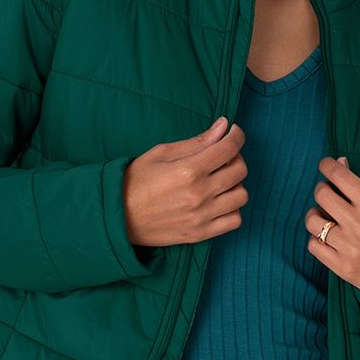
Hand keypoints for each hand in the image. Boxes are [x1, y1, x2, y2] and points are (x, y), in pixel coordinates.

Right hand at [123, 118, 249, 247]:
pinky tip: (219, 201)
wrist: (117, 216)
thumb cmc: (136, 181)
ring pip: (241, 195)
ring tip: (220, 180)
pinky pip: (234, 220)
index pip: (229, 148)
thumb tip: (222, 126)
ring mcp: (202, 216)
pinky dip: (232, 209)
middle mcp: (199, 194)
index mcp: (188, 170)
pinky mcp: (200, 234)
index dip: (237, 136)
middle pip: (240, 170)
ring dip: (235, 184)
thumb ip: (196, 142)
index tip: (234, 132)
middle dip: (235, 157)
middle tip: (222, 156)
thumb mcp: (161, 153)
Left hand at [304, 156, 359, 308]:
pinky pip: (313, 246)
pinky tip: (327, 237)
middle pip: (322, 196)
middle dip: (322, 189)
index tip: (325, 165)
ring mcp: (350, 248)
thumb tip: (340, 164)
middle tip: (327, 191)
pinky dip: (316, 238)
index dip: (328, 166)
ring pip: (313, 221)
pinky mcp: (342, 268)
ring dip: (315, 214)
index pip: (340, 176)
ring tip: (324, 216)